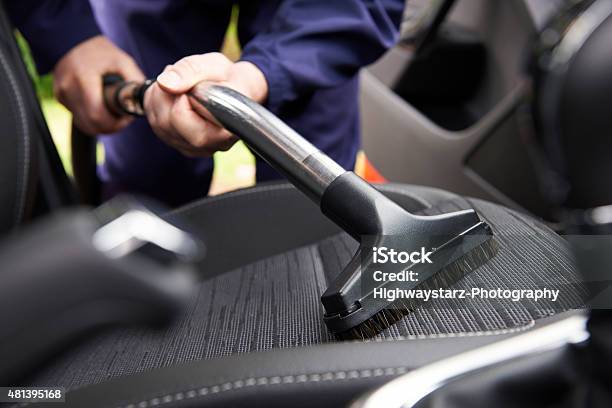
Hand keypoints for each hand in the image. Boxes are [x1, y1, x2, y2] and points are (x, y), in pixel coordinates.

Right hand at [54, 35, 144, 134]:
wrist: (73, 40)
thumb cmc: (101, 51)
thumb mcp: (123, 61)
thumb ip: (135, 81)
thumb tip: (145, 101)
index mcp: (84, 78)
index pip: (97, 115)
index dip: (115, 124)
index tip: (127, 118)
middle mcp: (68, 88)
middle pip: (90, 125)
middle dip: (110, 127)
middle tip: (122, 119)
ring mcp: (61, 94)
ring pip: (84, 125)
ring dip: (101, 125)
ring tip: (113, 113)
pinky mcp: (59, 97)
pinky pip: (78, 117)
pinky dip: (91, 119)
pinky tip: (101, 108)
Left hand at [144, 52, 267, 156]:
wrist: (236, 89)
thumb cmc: (229, 79)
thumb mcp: (214, 65)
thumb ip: (190, 71)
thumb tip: (164, 83)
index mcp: (223, 131)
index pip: (183, 118)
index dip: (182, 96)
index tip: (194, 85)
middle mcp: (208, 146)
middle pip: (166, 123)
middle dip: (166, 95)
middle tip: (182, 79)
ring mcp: (193, 149)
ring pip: (158, 124)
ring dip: (160, 97)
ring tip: (181, 85)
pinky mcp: (180, 145)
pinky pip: (156, 125)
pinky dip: (158, 105)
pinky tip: (175, 95)